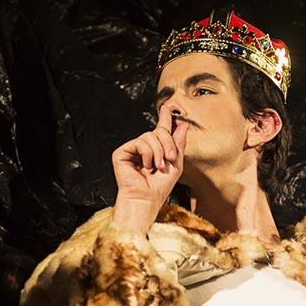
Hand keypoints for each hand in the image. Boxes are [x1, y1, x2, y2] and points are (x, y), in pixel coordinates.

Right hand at [111, 102, 188, 233]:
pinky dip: (147, 153)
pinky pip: (140, 141)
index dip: (166, 117)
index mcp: (156, 149)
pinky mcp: (122, 152)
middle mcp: (144, 147)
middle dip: (168, 143)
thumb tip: (183, 124)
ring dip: (159, 151)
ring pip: (150, 135)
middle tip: (170, 158)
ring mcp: (133, 148)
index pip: (162, 129)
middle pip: (159, 130)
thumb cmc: (160, 186)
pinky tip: (146, 165)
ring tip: (158, 166)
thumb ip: (179, 143)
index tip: (169, 106)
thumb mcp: (177, 163)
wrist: (146, 199)